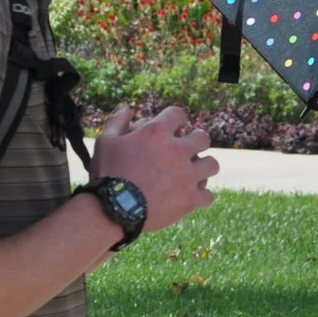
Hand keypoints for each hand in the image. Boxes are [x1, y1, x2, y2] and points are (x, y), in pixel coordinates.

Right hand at [91, 105, 218, 235]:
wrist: (111, 210)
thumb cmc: (107, 174)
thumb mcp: (105, 142)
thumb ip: (117, 121)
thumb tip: (126, 106)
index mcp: (157, 133)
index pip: (178, 114)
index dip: (176, 119)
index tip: (174, 127)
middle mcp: (177, 151)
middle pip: (203, 138)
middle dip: (197, 141)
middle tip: (189, 149)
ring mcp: (187, 176)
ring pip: (212, 164)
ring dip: (204, 167)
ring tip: (194, 172)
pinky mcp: (190, 199)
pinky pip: (208, 195)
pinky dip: (201, 196)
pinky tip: (191, 197)